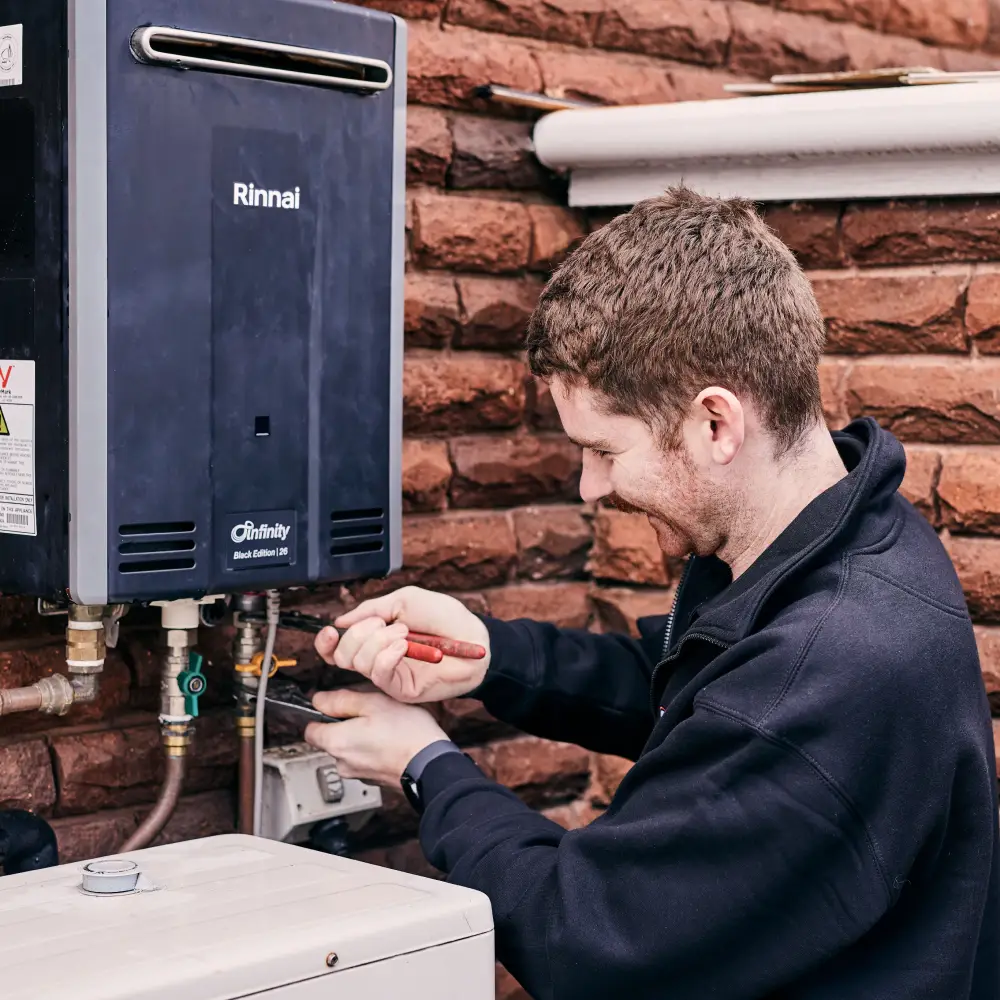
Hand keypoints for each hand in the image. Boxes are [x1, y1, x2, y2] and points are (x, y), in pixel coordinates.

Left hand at [304, 688, 447, 786]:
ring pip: (350, 750)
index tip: (339, 707)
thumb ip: (342, 701)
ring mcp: (358, 774)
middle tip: (370, 713)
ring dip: (361, 738)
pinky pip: (366, 760)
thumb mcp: (373, 703)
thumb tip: (319, 700)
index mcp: (335, 742)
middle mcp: (341, 763)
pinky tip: (392, 741)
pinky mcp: (374, 780)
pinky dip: (374, 751)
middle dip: (346, 725)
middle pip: (331, 739)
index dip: (323, 714)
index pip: (310, 729)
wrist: (431, 765)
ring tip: (385, 727)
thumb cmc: (406, 733)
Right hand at [315, 586, 490, 702]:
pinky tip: (404, 646)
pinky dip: (386, 655)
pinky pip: (379, 673)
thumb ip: (372, 608)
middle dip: (359, 633)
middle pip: (341, 655)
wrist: (475, 639)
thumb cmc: (447, 618)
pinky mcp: (400, 688)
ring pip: (357, 662)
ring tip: (405, 634)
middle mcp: (377, 657)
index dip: (326, 641)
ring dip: (378, 640)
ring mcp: (388, 674)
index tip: (331, 630)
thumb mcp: (405, 600)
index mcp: (375, 637)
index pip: (338, 646)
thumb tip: (341, 621)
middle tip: (387, 624)